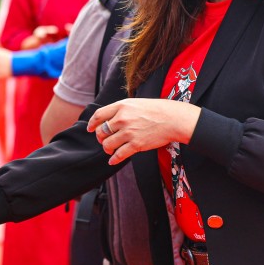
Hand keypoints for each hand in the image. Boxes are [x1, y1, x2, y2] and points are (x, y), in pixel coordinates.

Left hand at [87, 99, 201, 165]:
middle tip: (104, 140)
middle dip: (100, 138)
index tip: (90, 129)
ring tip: (110, 150)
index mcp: (121, 106)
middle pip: (101, 131)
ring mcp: (128, 132)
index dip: (92, 123)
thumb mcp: (136, 103)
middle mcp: (122, 119)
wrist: (172, 119)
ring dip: (107, 149)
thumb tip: (110, 119)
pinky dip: (114, 159)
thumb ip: (122, 110)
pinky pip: (119, 155)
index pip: (99, 115)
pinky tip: (113, 160)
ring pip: (107, 144)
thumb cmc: (157, 110)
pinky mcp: (136, 144)